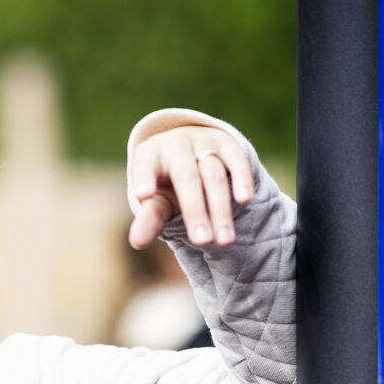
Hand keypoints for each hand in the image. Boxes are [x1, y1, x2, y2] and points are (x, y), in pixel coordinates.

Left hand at [128, 127, 253, 249]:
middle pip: (186, 178)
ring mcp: (204, 142)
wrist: (191, 151)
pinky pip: (237, 160)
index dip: (144, 178)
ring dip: (220, 208)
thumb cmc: (166, 182)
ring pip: (213, 174)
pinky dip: (242, 179)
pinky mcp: (228, 144)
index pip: (144, 166)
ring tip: (224, 240)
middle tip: (202, 241)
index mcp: (149, 154)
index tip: (142, 195)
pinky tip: (245, 200)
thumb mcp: (155, 199)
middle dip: (195, 211)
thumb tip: (138, 242)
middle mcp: (177, 143)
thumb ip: (149, 218)